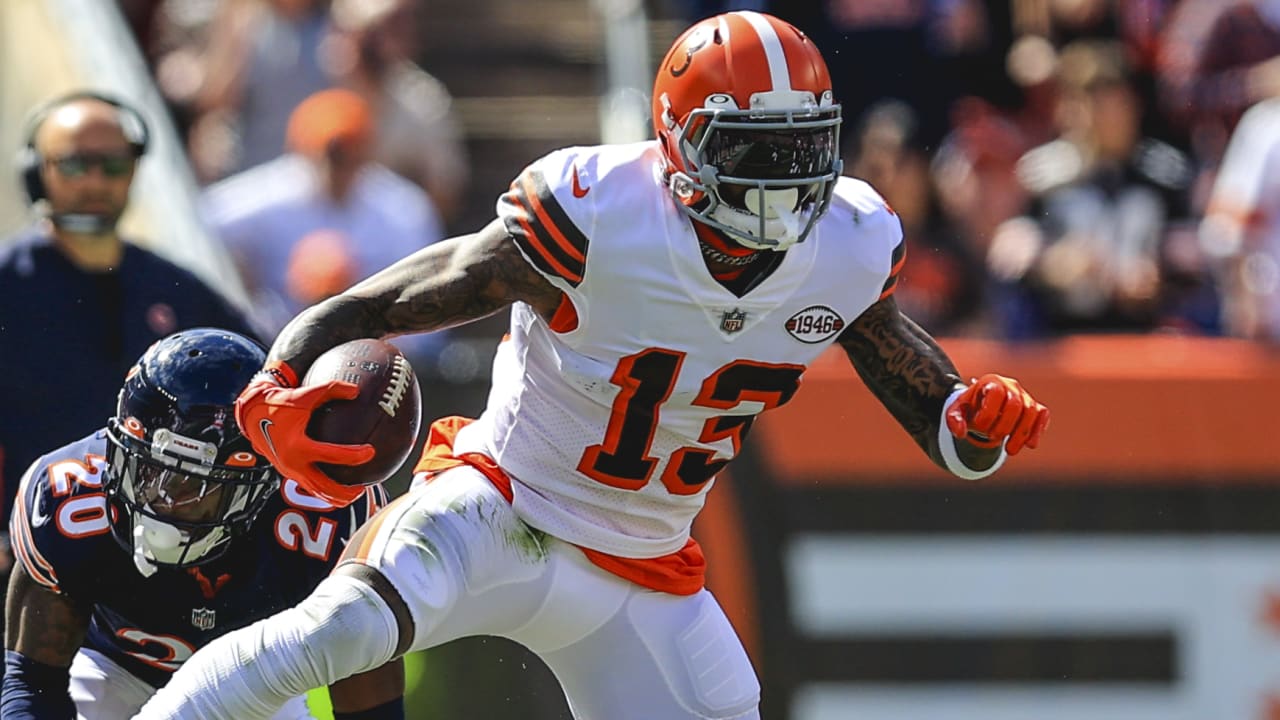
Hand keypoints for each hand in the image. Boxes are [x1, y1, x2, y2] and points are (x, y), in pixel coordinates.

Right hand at [234, 361, 374, 489]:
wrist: (252, 413)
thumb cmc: (279, 402)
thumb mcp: (305, 394)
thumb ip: (331, 390)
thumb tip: (356, 391)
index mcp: (298, 445)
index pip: (332, 456)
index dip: (354, 456)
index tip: (370, 452)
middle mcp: (292, 463)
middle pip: (324, 486)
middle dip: (345, 492)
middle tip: (363, 487)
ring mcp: (289, 470)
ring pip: (316, 491)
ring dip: (335, 496)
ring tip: (354, 493)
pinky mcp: (287, 472)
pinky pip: (309, 486)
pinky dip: (324, 489)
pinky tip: (338, 484)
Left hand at [945, 374, 1048, 454]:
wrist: (983, 408)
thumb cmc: (970, 409)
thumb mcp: (956, 412)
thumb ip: (954, 420)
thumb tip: (960, 433)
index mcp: (991, 382)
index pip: (996, 393)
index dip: (988, 414)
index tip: (978, 427)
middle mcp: (1010, 385)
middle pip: (1015, 404)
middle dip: (1005, 425)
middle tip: (992, 438)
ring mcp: (1025, 396)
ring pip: (1031, 412)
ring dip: (1021, 434)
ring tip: (1010, 451)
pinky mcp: (1035, 407)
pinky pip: (1042, 415)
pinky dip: (1037, 430)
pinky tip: (1030, 445)